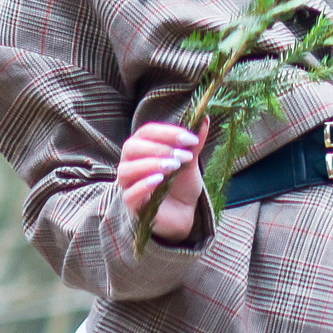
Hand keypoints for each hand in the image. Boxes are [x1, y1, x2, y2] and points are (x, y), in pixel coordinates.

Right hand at [117, 120, 204, 244]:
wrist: (183, 213)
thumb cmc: (181, 185)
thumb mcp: (190, 162)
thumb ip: (193, 143)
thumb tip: (205, 119)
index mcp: (143, 148)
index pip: (147, 132)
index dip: (168, 132)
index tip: (191, 139)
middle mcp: (130, 163)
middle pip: (132, 147)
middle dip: (159, 148)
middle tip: (184, 156)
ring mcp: (128, 184)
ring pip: (126, 170)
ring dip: (150, 165)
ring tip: (174, 166)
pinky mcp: (132, 204)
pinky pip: (129, 194)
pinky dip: (143, 185)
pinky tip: (159, 181)